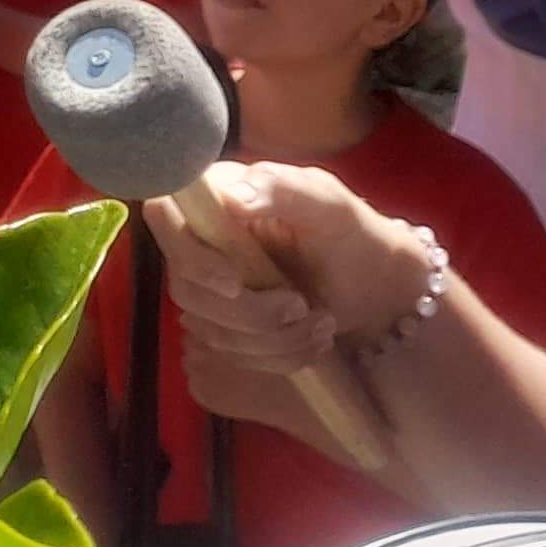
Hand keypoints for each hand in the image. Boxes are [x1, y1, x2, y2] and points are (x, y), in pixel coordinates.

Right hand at [143, 162, 428, 373]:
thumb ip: (282, 190)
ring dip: (269, 338)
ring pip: (207, 326)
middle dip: (247, 311)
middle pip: (185, 285)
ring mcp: (212, 286)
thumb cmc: (355, 236)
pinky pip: (231, 353)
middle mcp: (204, 240)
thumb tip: (233, 197)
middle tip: (300, 307)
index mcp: (219, 197)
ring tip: (322, 326)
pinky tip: (314, 344)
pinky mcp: (226, 324)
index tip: (233, 283)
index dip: (188, 254)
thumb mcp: (330, 205)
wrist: (381, 290)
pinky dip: (277, 356)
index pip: (164, 216)